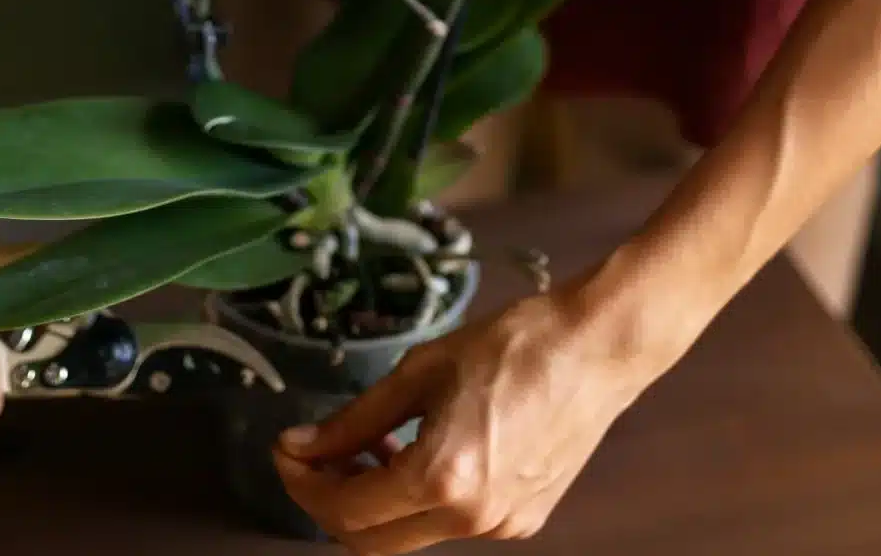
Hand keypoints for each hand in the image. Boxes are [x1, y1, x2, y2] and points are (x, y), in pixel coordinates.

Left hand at [273, 283, 659, 551]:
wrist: (595, 349)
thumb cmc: (513, 344)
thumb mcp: (420, 371)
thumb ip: (357, 419)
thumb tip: (303, 446)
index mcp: (441, 477)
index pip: (346, 510)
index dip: (304, 483)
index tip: (286, 452)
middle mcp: (471, 518)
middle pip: (370, 541)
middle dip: (331, 502)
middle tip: (314, 456)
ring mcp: (500, 526)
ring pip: (409, 536)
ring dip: (375, 501)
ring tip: (369, 445)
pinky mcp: (522, 520)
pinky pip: (451, 525)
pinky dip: (419, 499)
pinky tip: (418, 452)